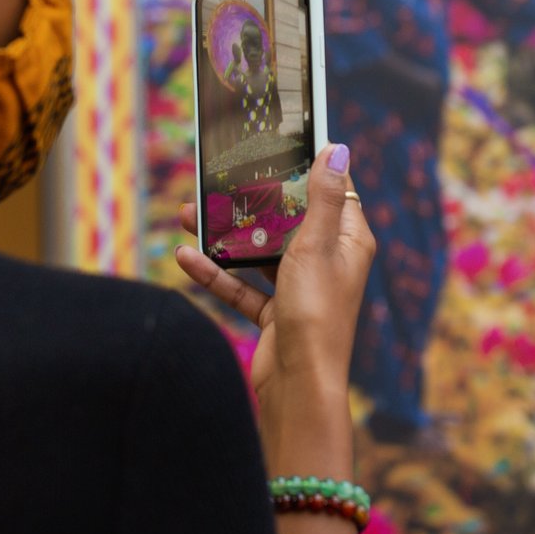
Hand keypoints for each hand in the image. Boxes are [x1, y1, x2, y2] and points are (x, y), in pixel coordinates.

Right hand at [174, 143, 375, 407]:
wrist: (298, 386)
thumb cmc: (317, 314)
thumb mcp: (317, 245)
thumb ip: (322, 197)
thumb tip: (338, 149)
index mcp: (348, 242)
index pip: (331, 193)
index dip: (306, 170)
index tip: (276, 147)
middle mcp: (326, 262)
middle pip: (287, 220)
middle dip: (250, 202)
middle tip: (217, 181)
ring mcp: (299, 289)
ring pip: (259, 252)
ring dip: (225, 236)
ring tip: (188, 215)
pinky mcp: (274, 315)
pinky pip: (242, 286)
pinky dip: (216, 273)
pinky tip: (187, 258)